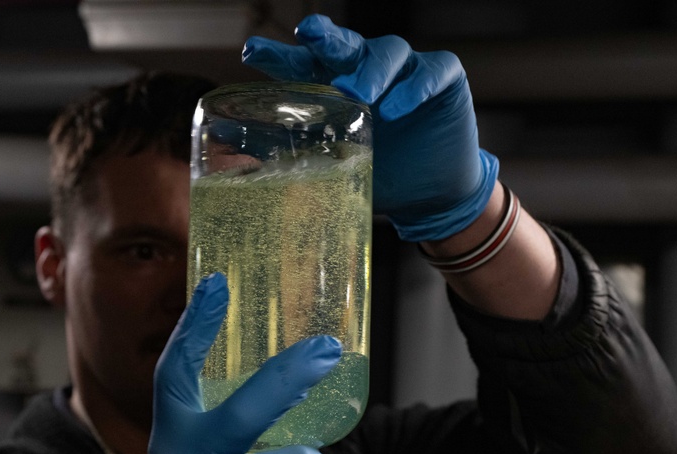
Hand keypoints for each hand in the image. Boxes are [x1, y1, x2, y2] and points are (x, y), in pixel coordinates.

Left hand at [242, 14, 498, 241]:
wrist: (428, 196)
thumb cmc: (379, 175)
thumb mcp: (331, 169)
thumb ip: (293, 154)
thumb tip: (233, 149)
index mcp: (335, 87)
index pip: (303, 65)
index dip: (278, 57)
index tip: (250, 51)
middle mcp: (367, 70)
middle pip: (344, 44)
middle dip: (324, 36)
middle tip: (306, 34)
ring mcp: (406, 71)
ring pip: (388, 51)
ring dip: (371, 69)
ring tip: (357, 92)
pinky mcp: (443, 79)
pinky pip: (432, 70)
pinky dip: (415, 86)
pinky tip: (398, 106)